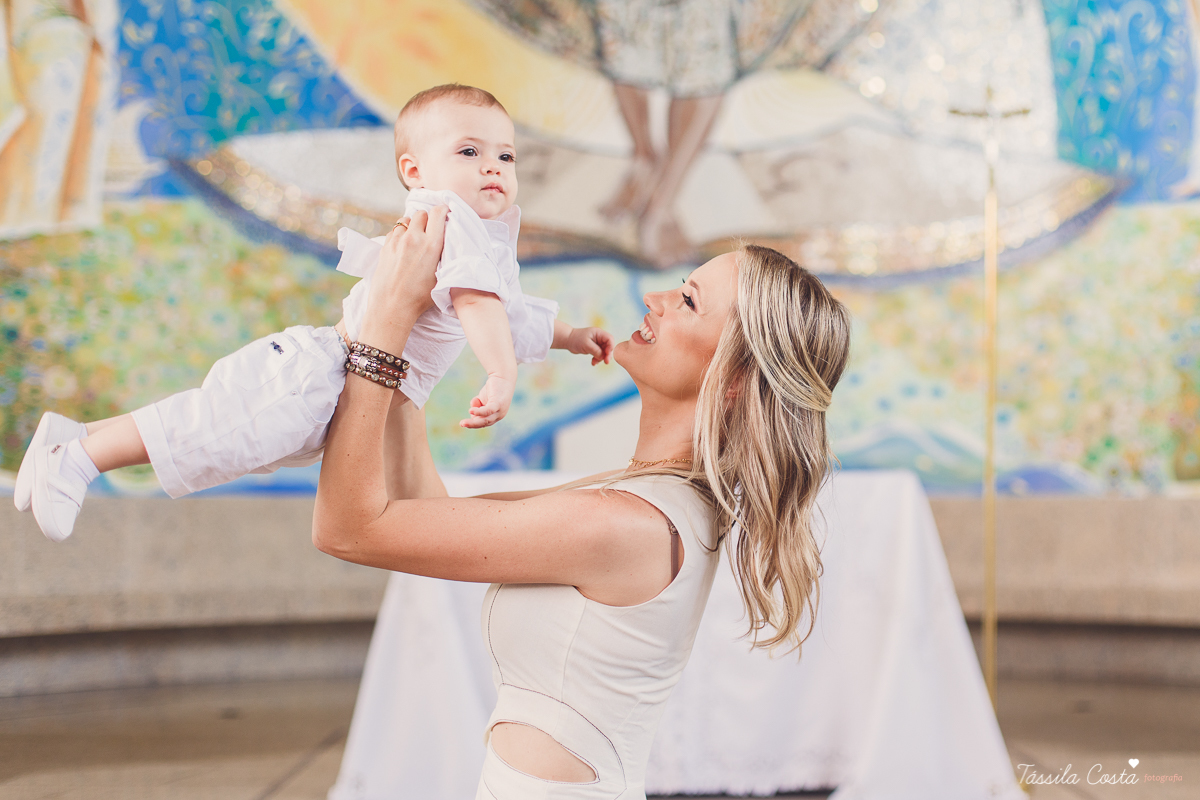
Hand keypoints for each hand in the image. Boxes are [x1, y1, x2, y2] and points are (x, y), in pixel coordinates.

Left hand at [361, 208, 447, 344]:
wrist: (392, 306)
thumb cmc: (420, 298)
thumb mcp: (441, 277)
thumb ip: (444, 256)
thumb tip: (447, 244)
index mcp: (432, 245)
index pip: (438, 213)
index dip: (443, 210)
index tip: (445, 214)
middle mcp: (414, 239)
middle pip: (421, 213)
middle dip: (427, 218)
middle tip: (430, 229)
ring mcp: (397, 241)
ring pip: (406, 220)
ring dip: (412, 225)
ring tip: (415, 238)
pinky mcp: (385, 246)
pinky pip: (395, 231)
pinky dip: (400, 233)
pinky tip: (403, 246)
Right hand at [461, 375, 514, 428]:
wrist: (503, 376)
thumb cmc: (493, 389)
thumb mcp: (482, 399)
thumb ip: (477, 405)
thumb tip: (471, 411)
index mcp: (495, 416)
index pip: (483, 423)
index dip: (474, 423)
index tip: (464, 422)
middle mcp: (499, 415)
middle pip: (484, 423)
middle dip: (472, 424)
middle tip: (461, 424)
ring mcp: (500, 410)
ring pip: (486, 419)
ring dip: (474, 422)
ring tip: (463, 422)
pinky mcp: (499, 403)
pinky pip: (488, 410)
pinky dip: (479, 412)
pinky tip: (471, 411)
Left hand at [566, 327, 614, 365]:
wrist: (568, 340)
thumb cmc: (576, 340)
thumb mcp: (586, 345)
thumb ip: (596, 350)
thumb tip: (603, 356)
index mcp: (599, 333)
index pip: (609, 339)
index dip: (610, 347)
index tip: (607, 354)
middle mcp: (599, 337)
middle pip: (608, 346)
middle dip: (607, 355)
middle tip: (606, 362)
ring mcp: (597, 343)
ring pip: (604, 352)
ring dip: (600, 358)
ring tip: (594, 362)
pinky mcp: (594, 348)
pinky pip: (599, 354)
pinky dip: (597, 359)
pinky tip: (593, 363)